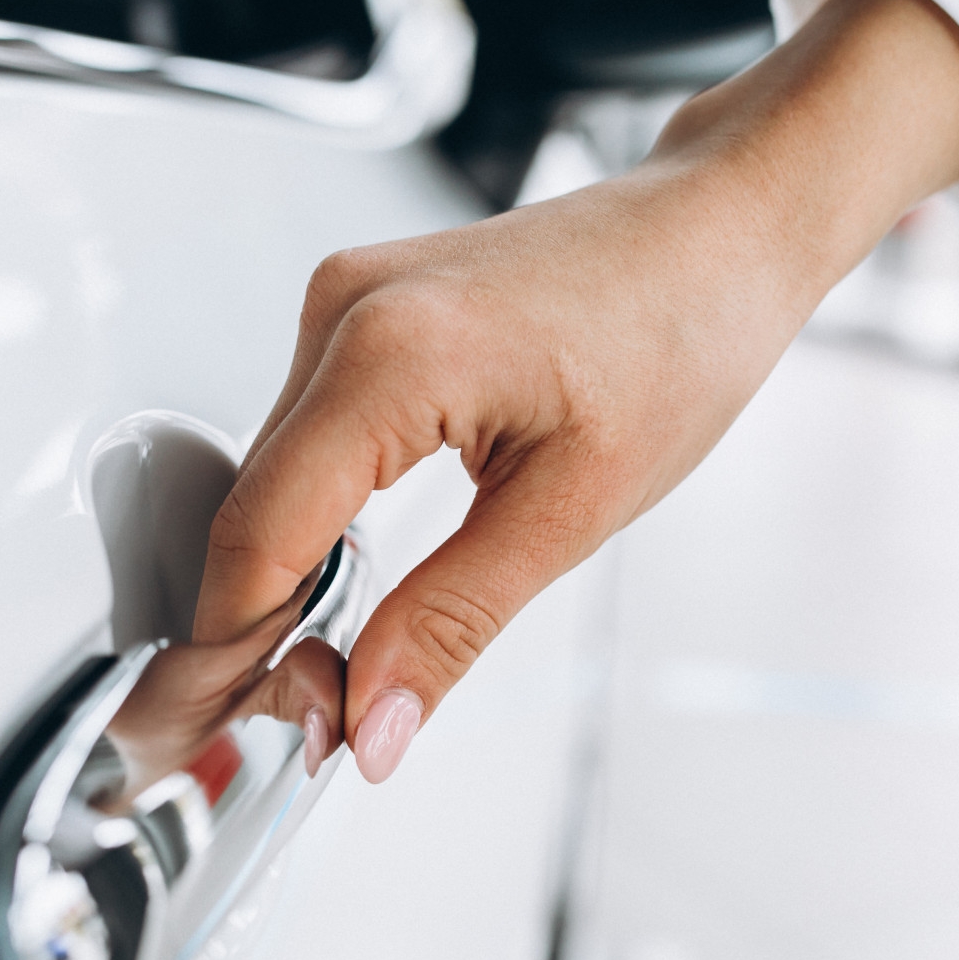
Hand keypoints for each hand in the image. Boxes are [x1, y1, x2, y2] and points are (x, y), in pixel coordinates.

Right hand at [193, 0, 958, 781]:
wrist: (720, 230)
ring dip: (283, 577)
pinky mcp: (360, 308)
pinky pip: (302, 435)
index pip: (260, 536)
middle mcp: (344, 310)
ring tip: (332, 668)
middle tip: (317, 721)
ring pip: (267, 477)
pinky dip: (311, 517)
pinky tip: (344, 580)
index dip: (237, 653)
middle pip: (249, 510)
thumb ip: (450, 623)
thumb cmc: (681, 333)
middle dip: (259, 630)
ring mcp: (345, 299)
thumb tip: (371, 724)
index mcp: (392, 354)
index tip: (259, 729)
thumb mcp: (573, 511)